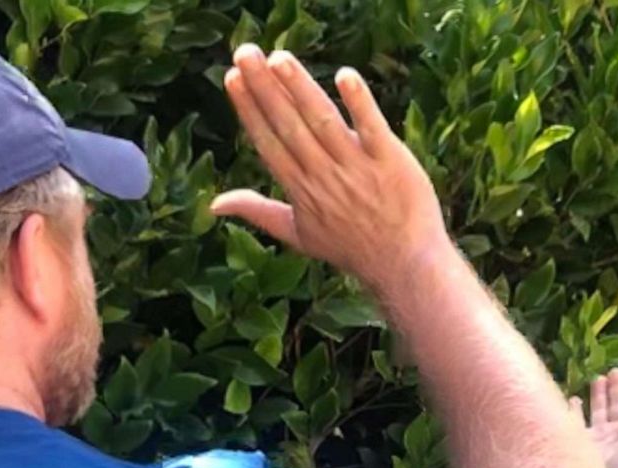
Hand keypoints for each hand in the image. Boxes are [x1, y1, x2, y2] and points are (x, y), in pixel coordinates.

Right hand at [210, 45, 451, 291]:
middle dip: (265, 87)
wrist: (404, 265)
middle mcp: (324, 175)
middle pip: (289, 124)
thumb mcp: (297, 234)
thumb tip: (214, 204)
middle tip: (246, 52)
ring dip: (301, 88)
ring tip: (281, 57)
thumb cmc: (350, 248)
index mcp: (300, 189)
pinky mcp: (391, 161)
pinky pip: (372, 127)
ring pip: (323, 121)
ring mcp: (358, 167)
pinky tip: (344, 75)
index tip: (233, 77)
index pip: (269, 141)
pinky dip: (359, 102)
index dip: (249, 109)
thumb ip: (257, 211)